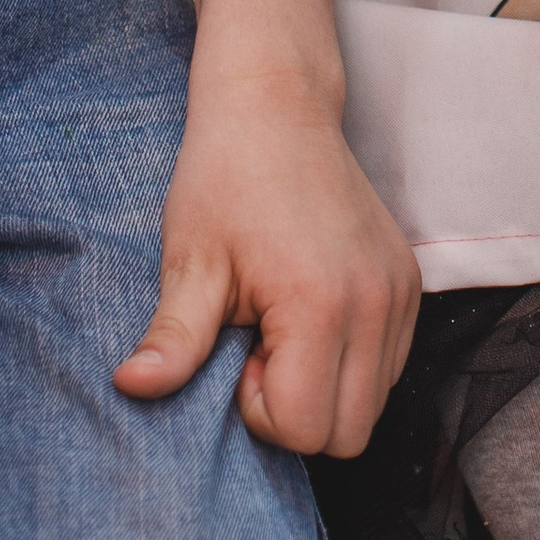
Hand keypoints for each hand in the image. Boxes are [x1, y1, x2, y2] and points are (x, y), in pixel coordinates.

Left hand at [116, 76, 419, 458]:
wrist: (277, 104)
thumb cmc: (226, 179)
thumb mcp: (191, 261)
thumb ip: (172, 339)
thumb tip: (130, 388)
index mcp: (321, 303)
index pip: (307, 430)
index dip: (261, 412)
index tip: (238, 355)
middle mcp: (376, 303)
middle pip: (350, 435)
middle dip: (297, 411)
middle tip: (258, 349)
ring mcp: (400, 291)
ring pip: (375, 404)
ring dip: (326, 388)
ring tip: (283, 330)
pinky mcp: (410, 280)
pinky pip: (390, 364)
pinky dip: (352, 363)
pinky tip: (311, 316)